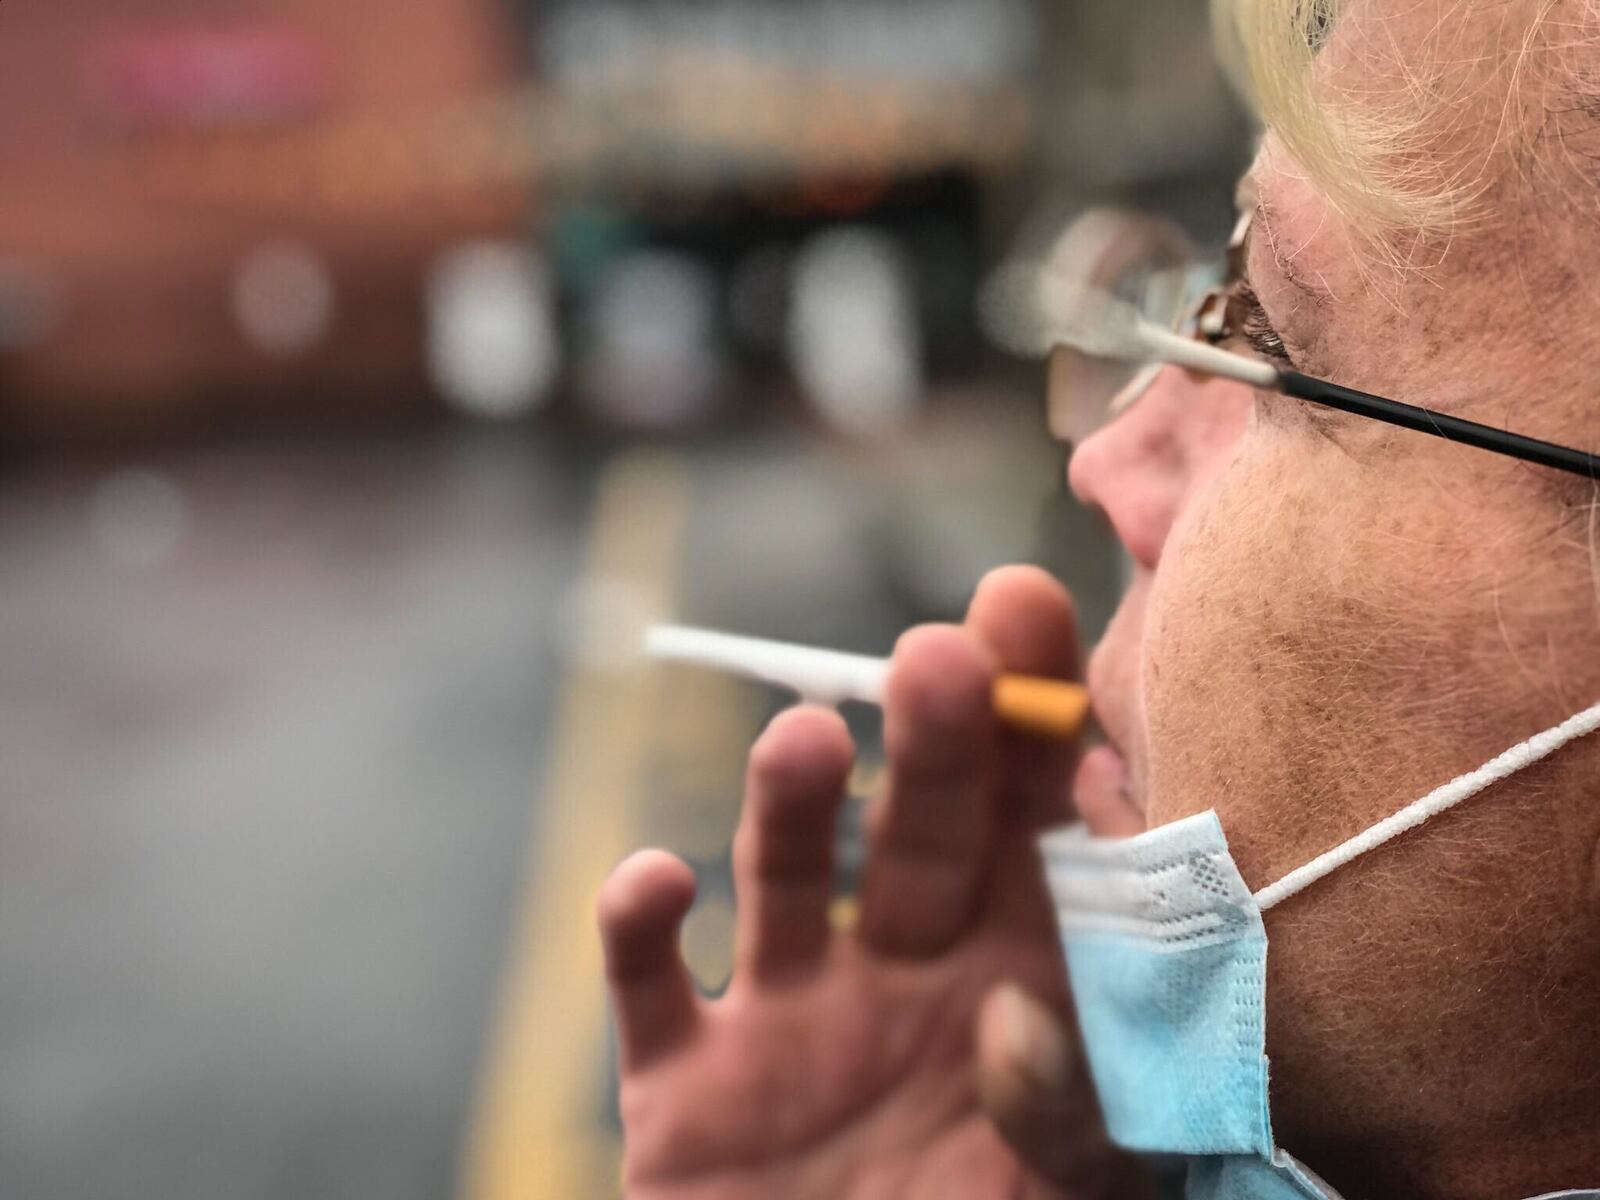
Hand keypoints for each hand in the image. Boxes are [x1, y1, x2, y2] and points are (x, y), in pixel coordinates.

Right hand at [599, 567, 1151, 1197]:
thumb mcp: (1076, 1199)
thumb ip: (1077, 1109)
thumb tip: (1018, 1010)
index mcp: (1016, 984)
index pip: (1039, 827)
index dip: (1037, 720)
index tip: (1029, 611)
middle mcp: (901, 974)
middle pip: (920, 831)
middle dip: (933, 740)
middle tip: (938, 658)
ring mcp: (785, 1019)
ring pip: (782, 880)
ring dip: (791, 805)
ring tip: (809, 742)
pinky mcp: (682, 1083)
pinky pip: (649, 986)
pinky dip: (638, 926)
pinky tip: (656, 882)